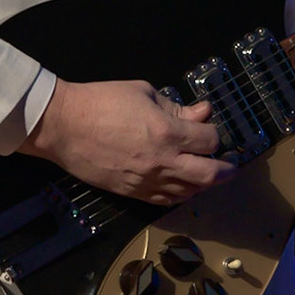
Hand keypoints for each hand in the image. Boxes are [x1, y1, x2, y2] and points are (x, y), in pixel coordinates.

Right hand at [17, 79, 235, 205]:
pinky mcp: (131, 192)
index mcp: (168, 133)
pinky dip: (179, 195)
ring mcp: (146, 181)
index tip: (207, 127)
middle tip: (230, 166)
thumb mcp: (144, 92)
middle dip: (224, 170)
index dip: (213, 133)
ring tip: (207, 176)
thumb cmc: (102, 100)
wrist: (63, 125)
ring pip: (188, 193)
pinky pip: (164, 201)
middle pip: (209, 175)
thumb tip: (202, 112)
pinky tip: (182, 188)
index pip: (209, 141)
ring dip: (203, 185)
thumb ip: (177, 107)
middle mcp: (163, 162)